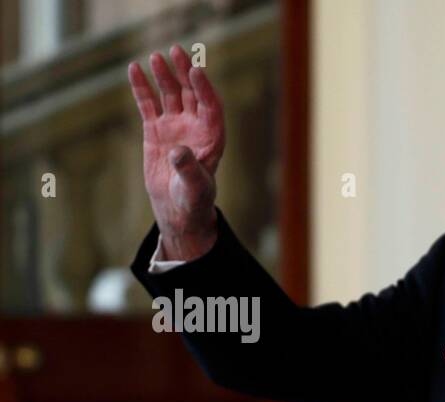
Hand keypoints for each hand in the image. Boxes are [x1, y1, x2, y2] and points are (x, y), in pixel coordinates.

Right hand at [128, 45, 224, 258]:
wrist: (177, 210)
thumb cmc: (193, 201)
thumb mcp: (194, 188)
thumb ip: (188, 170)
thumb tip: (178, 151)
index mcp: (212, 139)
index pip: (211, 107)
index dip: (204, 89)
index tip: (195, 71)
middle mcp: (195, 128)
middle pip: (191, 94)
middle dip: (184, 73)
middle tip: (176, 51)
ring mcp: (175, 127)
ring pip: (170, 95)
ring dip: (164, 75)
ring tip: (155, 57)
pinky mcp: (156, 131)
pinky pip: (148, 104)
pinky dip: (142, 88)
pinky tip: (134, 69)